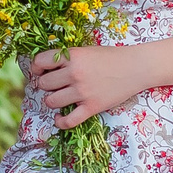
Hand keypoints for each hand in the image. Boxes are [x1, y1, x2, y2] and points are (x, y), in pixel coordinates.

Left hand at [27, 44, 145, 127]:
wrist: (136, 67)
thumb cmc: (111, 57)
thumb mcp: (86, 51)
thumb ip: (68, 59)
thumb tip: (47, 70)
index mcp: (72, 56)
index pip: (40, 62)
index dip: (37, 68)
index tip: (40, 71)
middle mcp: (75, 73)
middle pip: (44, 84)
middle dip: (46, 85)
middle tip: (54, 85)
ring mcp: (83, 92)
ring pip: (51, 101)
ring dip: (52, 101)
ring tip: (59, 98)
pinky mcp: (92, 107)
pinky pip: (68, 121)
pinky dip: (60, 122)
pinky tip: (60, 118)